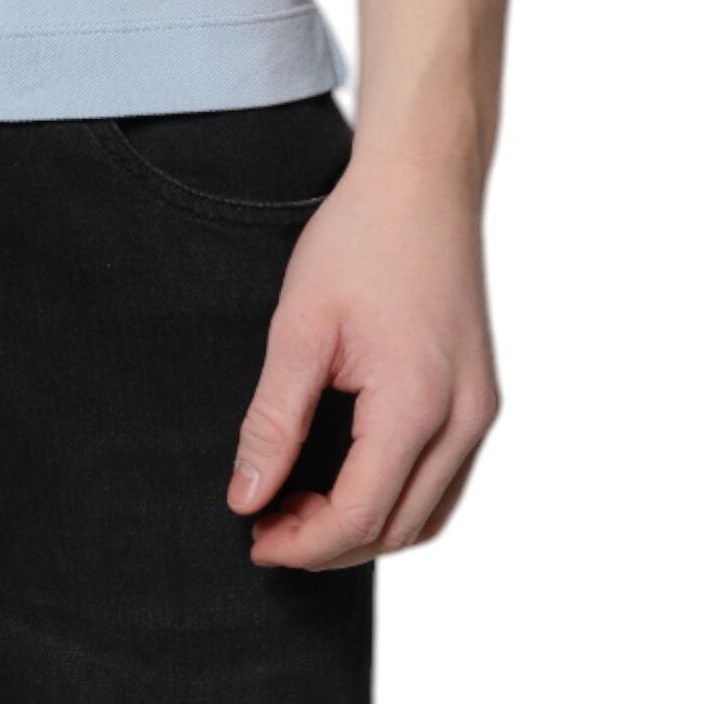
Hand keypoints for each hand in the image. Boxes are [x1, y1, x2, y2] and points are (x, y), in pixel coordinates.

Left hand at [228, 151, 500, 567]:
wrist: (421, 183)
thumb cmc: (358, 240)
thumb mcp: (299, 327)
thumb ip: (273, 420)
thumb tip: (246, 496)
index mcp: (418, 405)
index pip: (359, 516)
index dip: (302, 542)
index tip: (253, 537)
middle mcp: (463, 420)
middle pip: (397, 528)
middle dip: (328, 543)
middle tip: (265, 525)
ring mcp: (480, 411)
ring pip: (427, 514)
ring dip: (365, 527)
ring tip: (298, 507)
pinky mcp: (480, 397)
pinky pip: (444, 480)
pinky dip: (398, 499)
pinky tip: (349, 479)